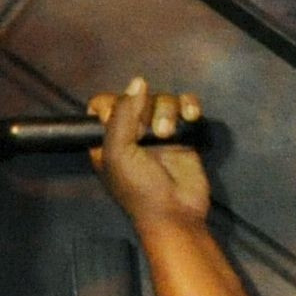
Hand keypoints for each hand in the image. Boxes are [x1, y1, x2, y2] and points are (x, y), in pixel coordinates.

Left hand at [88, 78, 210, 227]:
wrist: (176, 213)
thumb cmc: (139, 188)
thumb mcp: (118, 152)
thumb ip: (123, 114)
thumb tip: (138, 81)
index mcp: (107, 138)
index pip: (104, 104)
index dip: (115, 104)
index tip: (125, 117)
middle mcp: (131, 132)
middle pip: (137, 97)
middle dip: (146, 109)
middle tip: (152, 133)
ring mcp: (158, 132)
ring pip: (163, 99)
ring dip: (168, 112)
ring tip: (169, 135)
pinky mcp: (184, 134)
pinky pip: (186, 106)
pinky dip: (189, 106)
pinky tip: (191, 117)